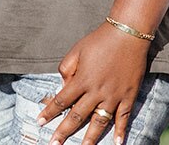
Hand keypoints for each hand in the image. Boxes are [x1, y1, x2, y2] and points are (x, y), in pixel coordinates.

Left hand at [38, 23, 149, 144]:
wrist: (127, 35)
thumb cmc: (98, 41)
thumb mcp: (76, 51)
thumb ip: (66, 70)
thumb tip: (63, 87)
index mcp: (81, 80)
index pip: (61, 101)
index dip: (49, 112)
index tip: (40, 122)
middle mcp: (96, 91)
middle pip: (77, 116)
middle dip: (64, 131)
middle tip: (55, 144)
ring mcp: (113, 96)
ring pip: (99, 121)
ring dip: (90, 137)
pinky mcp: (128, 96)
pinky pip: (124, 117)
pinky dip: (121, 131)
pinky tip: (117, 143)